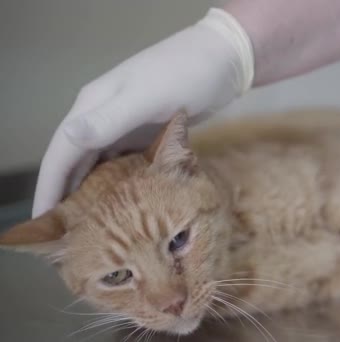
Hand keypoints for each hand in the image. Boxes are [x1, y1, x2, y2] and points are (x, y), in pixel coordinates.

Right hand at [32, 8, 253, 216]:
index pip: (60, 154)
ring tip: (90, 228)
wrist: (223, 62)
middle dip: (67, 197)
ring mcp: (126, 125)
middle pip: (75, 163)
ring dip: (93, 194)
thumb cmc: (186, 74)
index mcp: (93, 107)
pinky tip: (123, 206)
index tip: (40, 223)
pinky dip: (120, 185)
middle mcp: (104, 117)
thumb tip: (69, 136)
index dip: (48, 188)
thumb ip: (109, 119)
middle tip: (64, 237)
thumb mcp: (147, 97)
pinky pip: (126, 164)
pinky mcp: (149, 132)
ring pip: (100, 166)